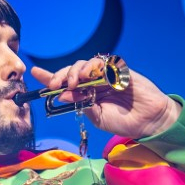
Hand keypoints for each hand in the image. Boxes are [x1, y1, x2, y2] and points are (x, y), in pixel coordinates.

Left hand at [30, 59, 180, 138]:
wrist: (148, 121)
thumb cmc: (123, 121)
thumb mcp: (97, 117)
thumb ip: (81, 105)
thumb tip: (62, 96)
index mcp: (86, 95)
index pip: (65, 83)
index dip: (50, 77)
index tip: (35, 72)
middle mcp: (94, 83)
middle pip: (72, 71)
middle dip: (60, 75)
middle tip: (55, 84)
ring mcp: (106, 75)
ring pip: (85, 64)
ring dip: (75, 71)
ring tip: (73, 83)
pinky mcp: (119, 70)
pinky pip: (103, 63)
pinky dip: (92, 67)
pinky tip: (89, 76)